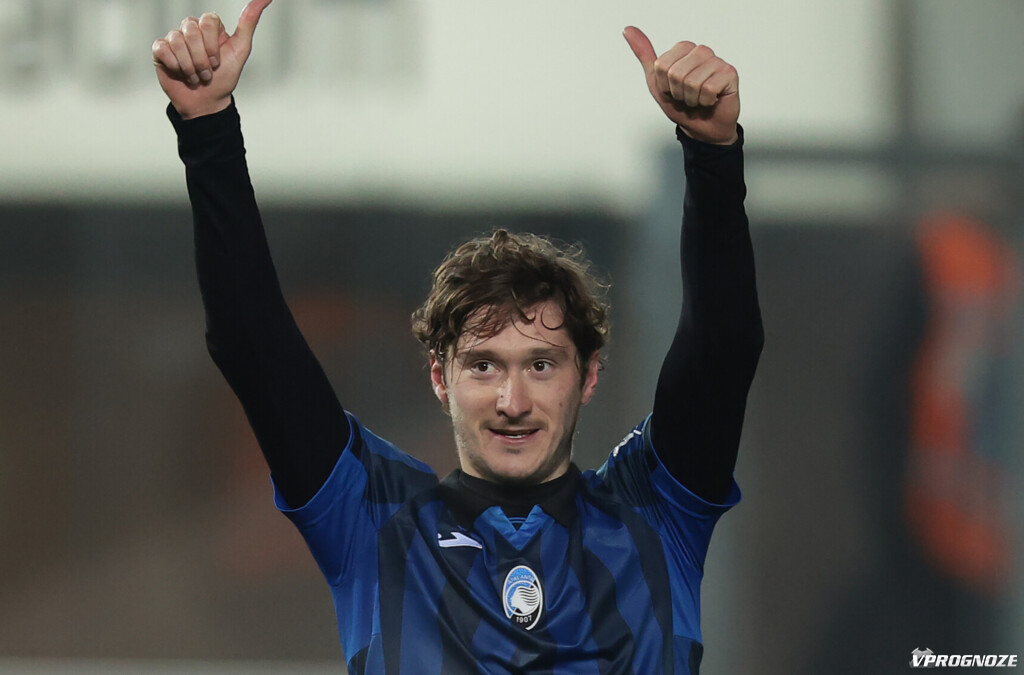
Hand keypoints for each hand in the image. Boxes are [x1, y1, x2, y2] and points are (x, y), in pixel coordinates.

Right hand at [152, 0, 271, 118]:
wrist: (207, 102)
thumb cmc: (225, 77)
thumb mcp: (241, 49)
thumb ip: (249, 22)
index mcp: (209, 26)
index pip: (208, 20)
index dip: (212, 45)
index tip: (218, 62)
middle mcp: (191, 28)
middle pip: (191, 31)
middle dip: (201, 59)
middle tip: (207, 73)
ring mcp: (174, 38)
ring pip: (176, 40)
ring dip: (190, 66)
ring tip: (196, 77)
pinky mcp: (160, 50)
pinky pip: (162, 49)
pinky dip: (175, 66)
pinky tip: (181, 74)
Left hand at [623, 27, 738, 144]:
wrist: (701, 128)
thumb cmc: (681, 105)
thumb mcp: (656, 82)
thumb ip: (645, 55)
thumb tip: (628, 30)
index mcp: (684, 49)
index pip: (662, 66)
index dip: (664, 85)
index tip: (672, 90)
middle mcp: (701, 51)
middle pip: (676, 73)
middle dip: (677, 93)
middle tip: (686, 97)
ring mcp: (717, 62)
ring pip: (692, 82)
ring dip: (692, 99)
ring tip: (698, 99)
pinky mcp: (729, 74)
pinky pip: (708, 89)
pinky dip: (705, 101)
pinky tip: (710, 100)